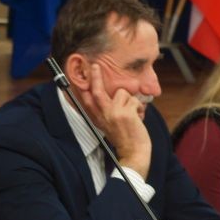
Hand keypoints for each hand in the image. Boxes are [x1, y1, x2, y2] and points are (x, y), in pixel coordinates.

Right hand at [79, 63, 151, 177]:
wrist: (134, 153)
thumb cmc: (125, 140)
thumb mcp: (111, 127)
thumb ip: (108, 113)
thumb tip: (116, 96)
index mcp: (99, 119)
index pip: (87, 101)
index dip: (83, 88)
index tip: (80, 78)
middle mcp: (104, 115)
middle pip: (97, 91)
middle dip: (96, 76)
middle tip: (96, 66)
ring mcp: (114, 113)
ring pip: (122, 93)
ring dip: (131, 101)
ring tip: (133, 114)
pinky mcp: (126, 113)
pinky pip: (134, 100)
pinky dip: (140, 107)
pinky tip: (138, 118)